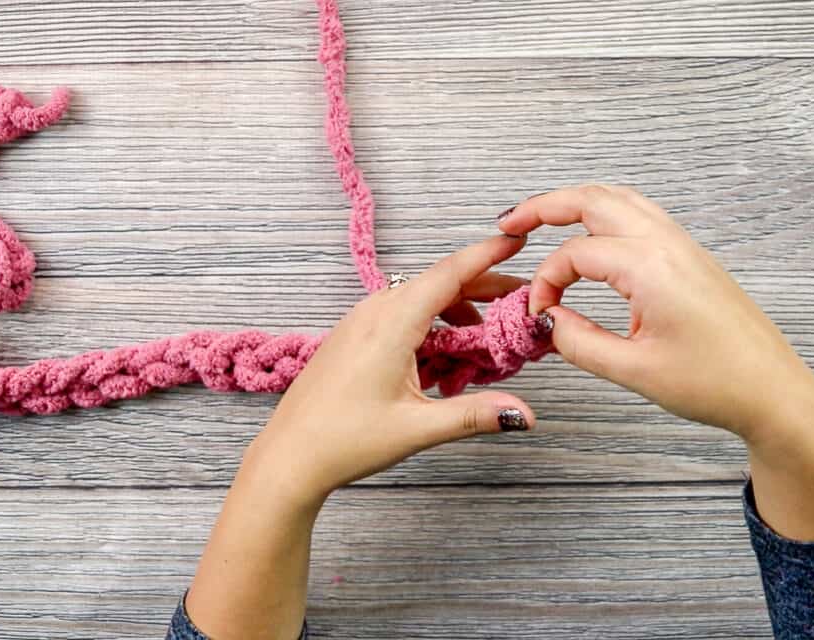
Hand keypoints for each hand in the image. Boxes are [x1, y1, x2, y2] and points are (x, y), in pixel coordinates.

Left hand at [244, 234, 536, 507]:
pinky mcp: (353, 336)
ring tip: (481, 349)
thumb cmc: (344, 440)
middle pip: (439, 284)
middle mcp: (374, 313)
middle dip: (482, 291)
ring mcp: (360, 322)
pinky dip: (429, 327)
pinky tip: (441, 362)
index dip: (487, 255)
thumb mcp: (417, 428)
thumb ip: (474, 414)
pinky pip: (399, 316)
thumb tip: (524, 414)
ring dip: (455, 315)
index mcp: (391, 324)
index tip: (517, 239)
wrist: (289, 455)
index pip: (449, 275)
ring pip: (419, 301)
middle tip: (518, 305)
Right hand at [499, 185, 813, 439]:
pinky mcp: (689, 256)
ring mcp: (682, 245)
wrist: (773, 392)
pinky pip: (639, 215)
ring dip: (575, 204)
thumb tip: (545, 321)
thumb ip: (577, 341)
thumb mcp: (633, 370)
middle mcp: (666, 243)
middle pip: (593, 199)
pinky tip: (589, 235)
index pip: (574, 255)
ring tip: (540, 220)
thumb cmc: (715, 383)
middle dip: (544, 206)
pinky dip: (604, 214)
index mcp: (650, 266)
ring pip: (618, 199)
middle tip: (508, 223)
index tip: (538, 315)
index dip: (544, 282)